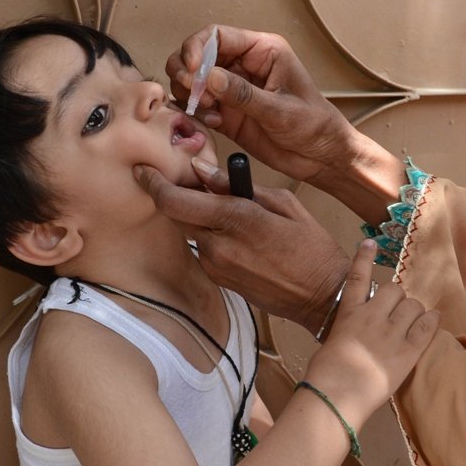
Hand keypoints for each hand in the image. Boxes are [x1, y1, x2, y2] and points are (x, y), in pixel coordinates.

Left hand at [135, 163, 349, 329]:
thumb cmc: (311, 246)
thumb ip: (240, 186)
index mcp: (237, 219)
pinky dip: (212, 235)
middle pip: (176, 214)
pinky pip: (204, 249)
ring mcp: (216, 266)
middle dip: (176, 195)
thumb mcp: (284, 203)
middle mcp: (219, 245)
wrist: (322, 296)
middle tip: (188, 181)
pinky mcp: (219, 280)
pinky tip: (236, 233)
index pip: (176, 200)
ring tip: (226, 208)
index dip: (154, 182)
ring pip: (192, 231)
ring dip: (199, 216)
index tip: (143, 169)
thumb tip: (203, 171)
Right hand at [166, 25, 356, 186]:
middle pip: (196, 54)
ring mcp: (231, 89)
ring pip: (191, 80)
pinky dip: (195, 112)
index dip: (196, 47)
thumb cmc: (314, 125)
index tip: (192, 70)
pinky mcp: (225, 112)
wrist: (321, 156)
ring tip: (208, 110)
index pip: (217, 35)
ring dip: (189, 93)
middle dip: (186, 71)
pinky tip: (213, 123)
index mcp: (261, 51)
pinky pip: (197, 105)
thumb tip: (209, 77)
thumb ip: (244, 94)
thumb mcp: (281, 110)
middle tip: (192, 92)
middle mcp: (242, 65)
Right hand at [304, 240, 439, 426]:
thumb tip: (354, 331)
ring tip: (413, 321)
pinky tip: (433, 320)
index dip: (364, 258)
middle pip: (394, 290)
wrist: (335, 396)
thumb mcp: (330, 343)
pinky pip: (427, 327)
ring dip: (414, 311)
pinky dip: (432, 321)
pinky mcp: (408, 352)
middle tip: (397, 312)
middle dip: (398, 298)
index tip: (370, 243)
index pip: (358, 278)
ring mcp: (391, 333)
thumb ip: (346, 330)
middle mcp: (372, 317)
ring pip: (413, 305)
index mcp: (349, 314)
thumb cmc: (324, 375)